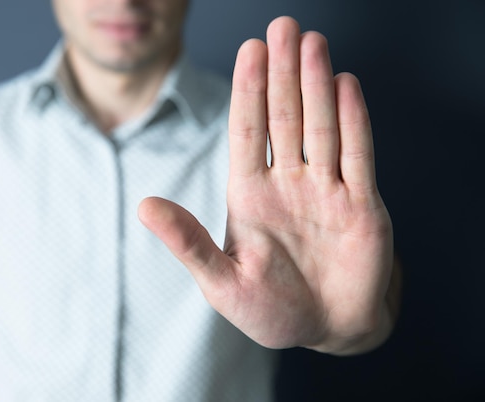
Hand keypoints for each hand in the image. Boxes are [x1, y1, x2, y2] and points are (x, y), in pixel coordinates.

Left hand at [139, 16, 394, 354]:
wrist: (326, 331)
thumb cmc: (269, 310)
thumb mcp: (221, 282)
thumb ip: (188, 243)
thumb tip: (144, 206)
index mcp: (249, 196)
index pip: (247, 132)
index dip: (249, 92)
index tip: (250, 51)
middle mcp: (287, 183)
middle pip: (284, 118)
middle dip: (282, 73)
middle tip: (282, 26)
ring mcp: (325, 191)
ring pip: (320, 127)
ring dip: (316, 86)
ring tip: (312, 44)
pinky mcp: (361, 205)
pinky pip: (357, 155)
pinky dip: (353, 121)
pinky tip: (344, 86)